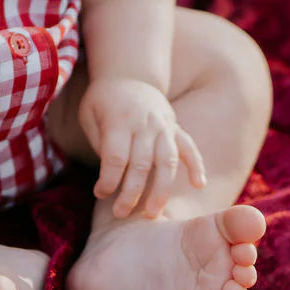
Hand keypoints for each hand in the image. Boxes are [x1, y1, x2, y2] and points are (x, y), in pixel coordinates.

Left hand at [79, 76, 205, 217]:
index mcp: (119, 119)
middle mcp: (144, 123)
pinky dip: (196, 165)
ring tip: (153, 213)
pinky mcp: (175, 128)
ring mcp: (163, 125)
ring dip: (161, 189)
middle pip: (141, 163)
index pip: (116, 156)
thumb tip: (109, 176)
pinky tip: (199, 185)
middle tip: (121, 214)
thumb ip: (100, 142)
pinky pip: (189, 147)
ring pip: (167, 160)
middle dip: (131, 192)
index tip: (100, 194)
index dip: (109, 179)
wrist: (128, 75)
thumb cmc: (102, 101)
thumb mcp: (90, 114)